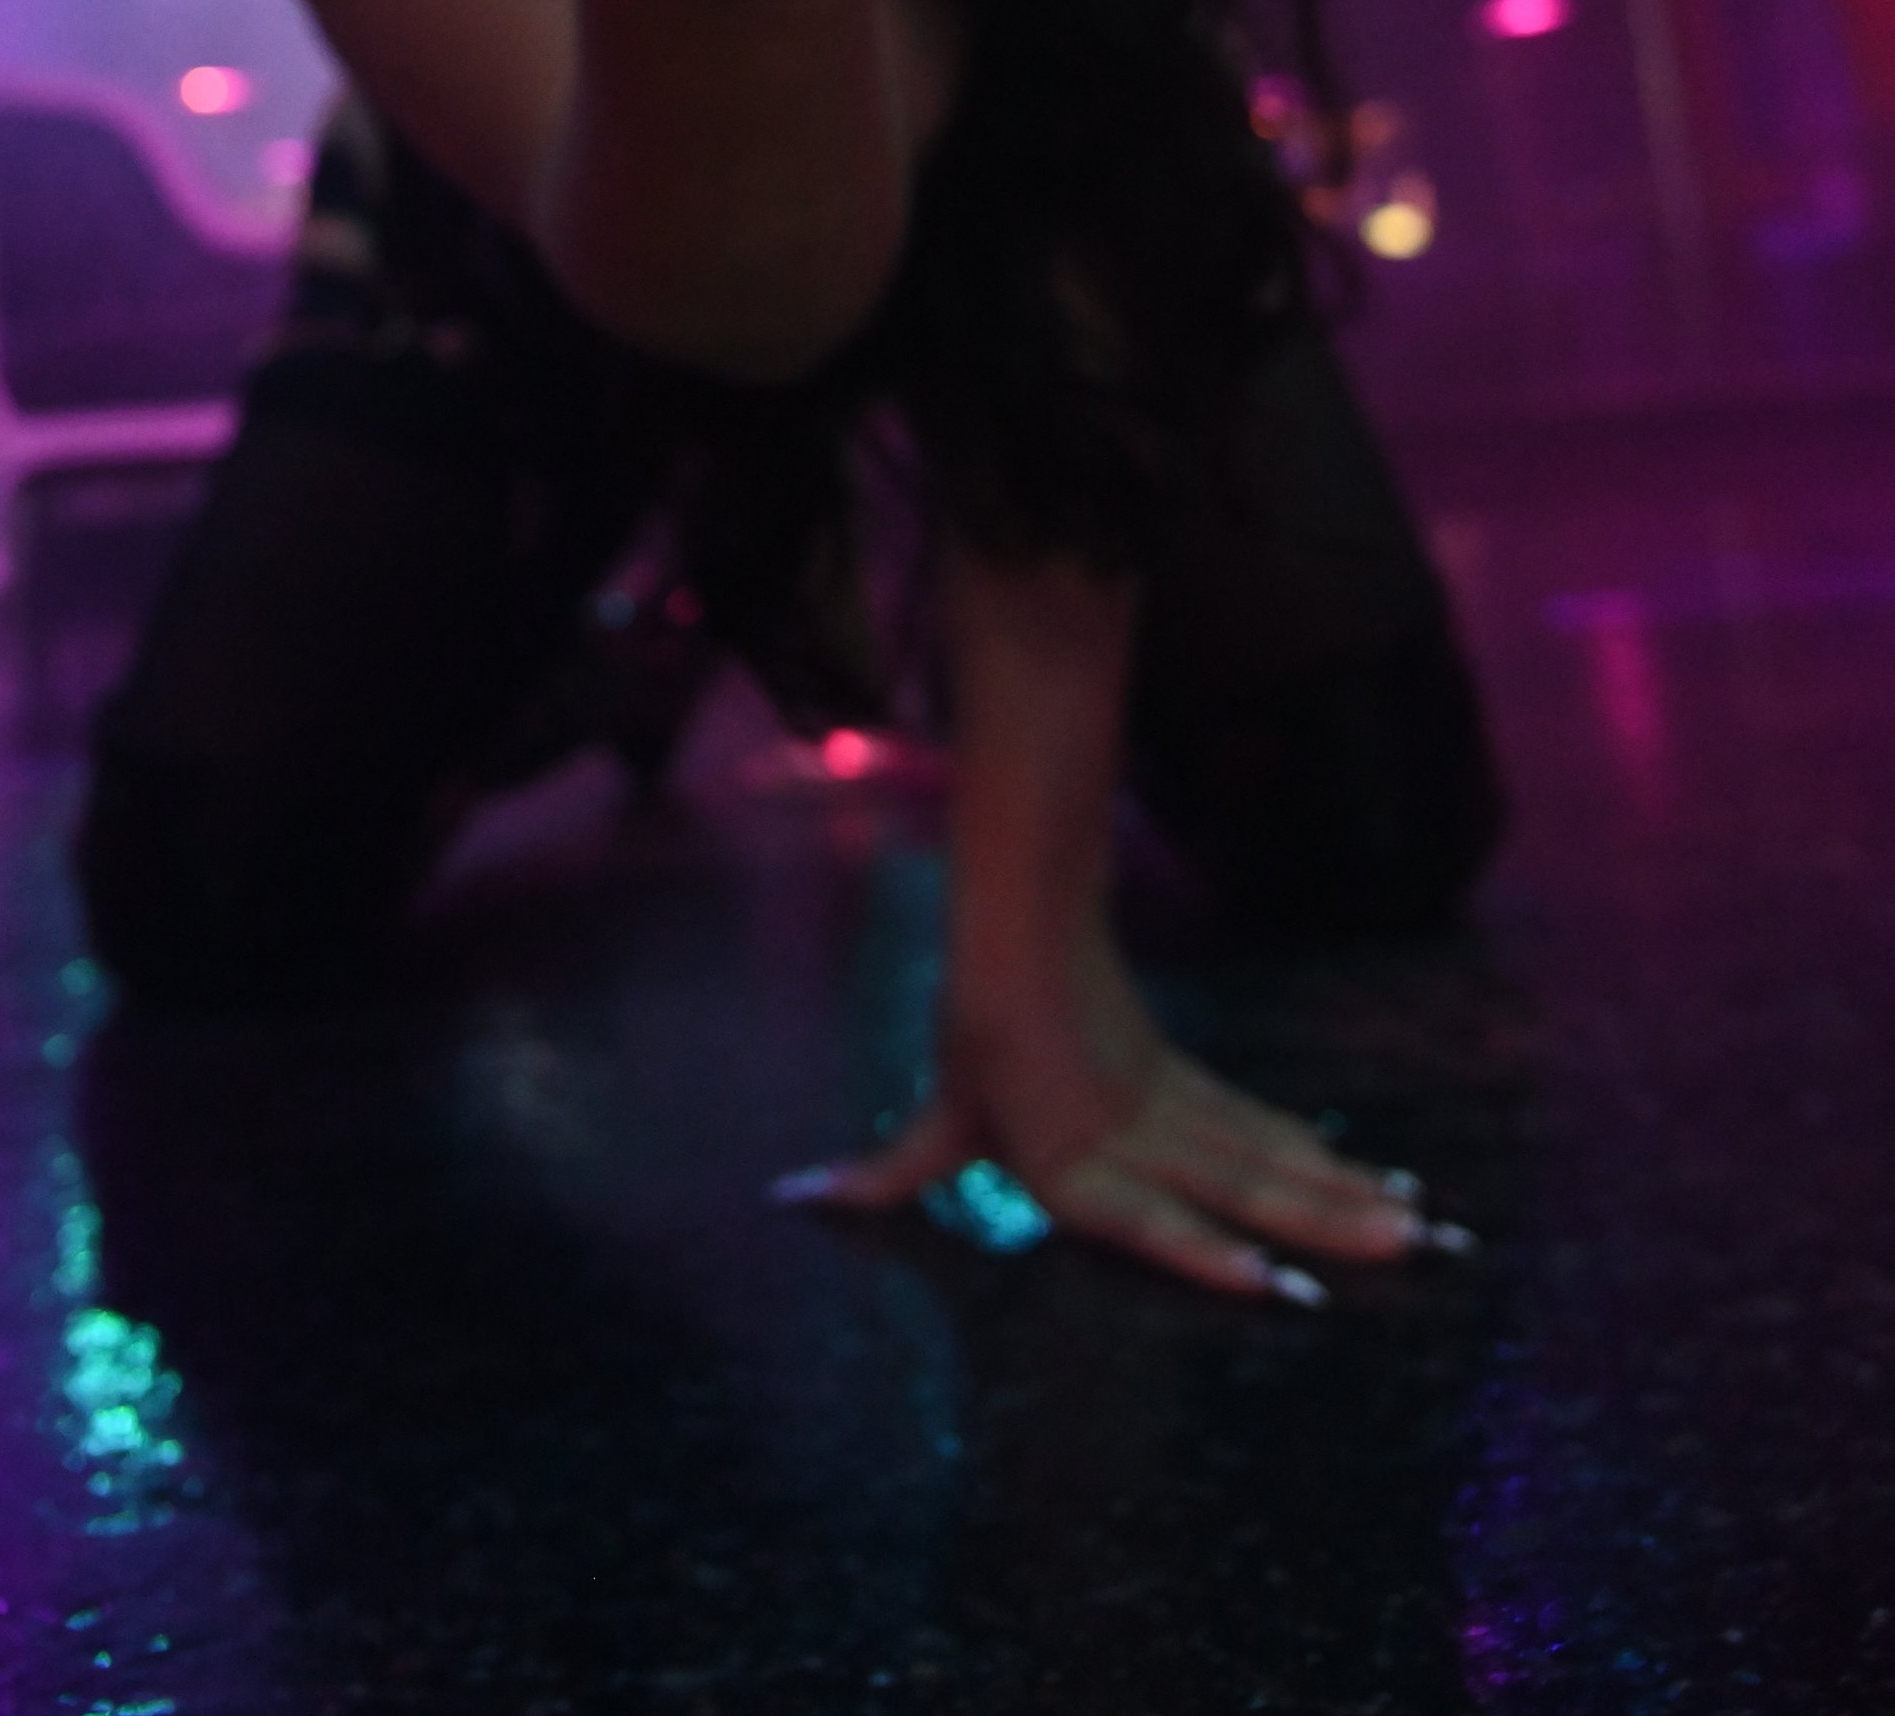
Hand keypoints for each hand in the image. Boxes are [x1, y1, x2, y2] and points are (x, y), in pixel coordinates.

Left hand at [783, 927, 1450, 1300]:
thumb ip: (889, 1171)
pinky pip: (1262, 1126)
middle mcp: (1135, 1137)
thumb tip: (794, 1194)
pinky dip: (1319, 1156)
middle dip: (1324, 1225)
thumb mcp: (936, 1109)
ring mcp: (1173, 1109)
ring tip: (1418, 1226)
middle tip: (1408, 1253)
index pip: (1149, 1211)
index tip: (1273, 1284)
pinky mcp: (1191, 1086)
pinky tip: (1373, 1177)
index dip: (1206, 1249)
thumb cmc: (976, 1030)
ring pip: (1269, 1154)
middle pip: (1241, 1182)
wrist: (1019, 928)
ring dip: (1344, 1193)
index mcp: (1072, 1156)